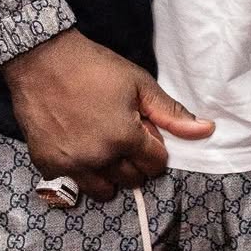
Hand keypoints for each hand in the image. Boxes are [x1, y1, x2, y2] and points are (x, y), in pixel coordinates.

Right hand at [1, 28, 213, 200]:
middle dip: (136, 161)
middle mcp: (98, 160)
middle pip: (132, 179)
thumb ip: (171, 113)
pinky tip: (80, 144)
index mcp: (124, 139)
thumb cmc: (96, 68)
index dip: (155, 146)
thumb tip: (206, 130)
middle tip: (125, 134)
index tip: (145, 130)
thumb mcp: (139, 84)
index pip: (155, 164)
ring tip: (105, 145)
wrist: (44, 61)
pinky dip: (81, 170)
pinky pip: (74, 183)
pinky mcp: (47, 166)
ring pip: (103, 190)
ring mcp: (71, 166)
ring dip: (110, 173)